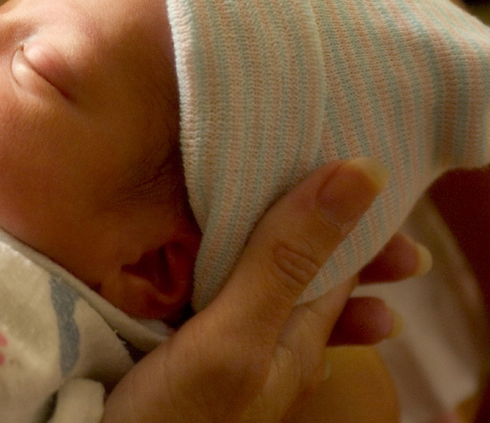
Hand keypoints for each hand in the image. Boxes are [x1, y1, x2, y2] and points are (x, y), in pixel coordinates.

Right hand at [102, 158, 408, 422]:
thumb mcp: (238, 335)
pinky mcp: (177, 326)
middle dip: (306, 206)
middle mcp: (266, 328)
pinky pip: (203, 271)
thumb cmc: (175, 414)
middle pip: (297, 252)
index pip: (343, 251)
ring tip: (240, 172)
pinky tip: (185, 220)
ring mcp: (221, 329)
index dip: (349, 200)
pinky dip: (204, 238)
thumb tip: (361, 175)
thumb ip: (286, 261)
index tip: (342, 142)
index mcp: (298, 329)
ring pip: (248, 258)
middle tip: (290, 145)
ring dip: (251, 219)